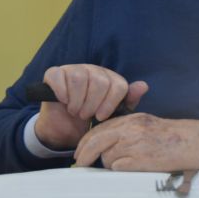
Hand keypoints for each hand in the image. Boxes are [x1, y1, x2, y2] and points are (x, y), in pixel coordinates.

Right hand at [34, 64, 148, 149]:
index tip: (101, 117)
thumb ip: (128, 101)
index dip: (110, 104)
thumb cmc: (90, 119)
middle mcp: (93, 70)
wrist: (64, 128)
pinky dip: (62, 92)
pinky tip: (63, 101)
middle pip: (100, 82)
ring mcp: (73, 69)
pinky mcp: (54, 73)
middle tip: (85, 115)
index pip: (119, 85)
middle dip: (92, 105)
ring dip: (77, 101)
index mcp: (110, 78)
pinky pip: (59, 76)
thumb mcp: (113, 114)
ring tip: (75, 111)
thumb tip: (144, 86)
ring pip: (79, 78)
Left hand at [72, 114, 198, 171]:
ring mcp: (134, 145)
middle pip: (96, 142)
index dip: (86, 142)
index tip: (80, 152)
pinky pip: (118, 168)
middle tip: (80, 164)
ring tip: (130, 163)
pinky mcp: (140, 160)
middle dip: (84, 155)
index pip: (100, 129)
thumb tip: (103, 142)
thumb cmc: (171, 136)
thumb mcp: (146, 123)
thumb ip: (125, 128)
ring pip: (108, 158)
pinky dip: (122, 170)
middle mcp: (130, 129)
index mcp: (132, 119)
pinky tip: (135, 167)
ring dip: (112, 164)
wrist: (191, 143)